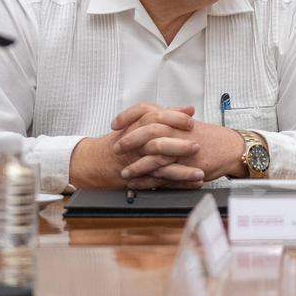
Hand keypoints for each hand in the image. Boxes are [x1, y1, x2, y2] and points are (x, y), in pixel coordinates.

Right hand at [69, 104, 203, 189]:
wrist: (95, 161)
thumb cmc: (122, 140)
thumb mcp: (140, 123)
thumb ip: (166, 115)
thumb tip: (189, 109)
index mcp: (138, 127)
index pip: (156, 118)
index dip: (174, 118)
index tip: (191, 121)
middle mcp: (137, 144)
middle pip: (157, 142)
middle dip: (179, 145)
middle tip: (196, 146)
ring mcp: (137, 163)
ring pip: (160, 166)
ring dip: (182, 171)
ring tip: (199, 173)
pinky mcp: (139, 179)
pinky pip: (159, 183)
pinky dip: (178, 185)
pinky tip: (193, 185)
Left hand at [113, 103, 245, 184]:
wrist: (231, 148)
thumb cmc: (209, 138)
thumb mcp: (187, 126)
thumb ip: (168, 122)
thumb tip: (148, 120)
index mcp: (174, 119)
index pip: (146, 109)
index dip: (128, 115)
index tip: (115, 124)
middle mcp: (177, 130)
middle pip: (148, 129)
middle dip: (128, 140)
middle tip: (116, 148)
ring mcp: (182, 147)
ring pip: (154, 153)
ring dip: (136, 165)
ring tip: (124, 173)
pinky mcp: (186, 165)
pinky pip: (163, 173)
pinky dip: (148, 180)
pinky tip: (137, 184)